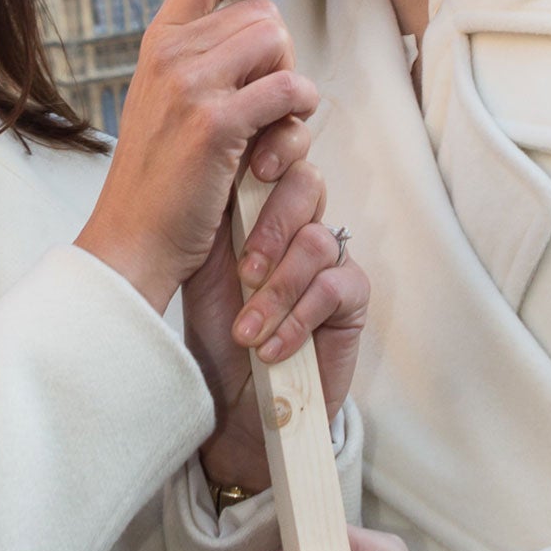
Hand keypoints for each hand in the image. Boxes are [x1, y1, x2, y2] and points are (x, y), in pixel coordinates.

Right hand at [78, 0, 317, 311]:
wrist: (133, 242)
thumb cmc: (162, 180)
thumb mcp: (168, 101)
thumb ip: (205, 59)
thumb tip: (262, 18)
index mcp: (158, 42)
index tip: (262, 1)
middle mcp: (170, 53)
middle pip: (263, 11)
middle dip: (281, 54)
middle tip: (266, 100)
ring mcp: (190, 85)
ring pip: (277, 41)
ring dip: (290, 84)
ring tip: (269, 123)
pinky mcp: (214, 123)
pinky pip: (285, 90)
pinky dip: (296, 116)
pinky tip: (272, 146)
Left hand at [185, 159, 368, 493]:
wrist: (229, 403)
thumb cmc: (213, 333)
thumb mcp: (201, 267)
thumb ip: (213, 214)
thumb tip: (212, 157)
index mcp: (256, 206)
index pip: (279, 151)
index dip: (275, 148)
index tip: (254, 170)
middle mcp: (295, 224)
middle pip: (306, 183)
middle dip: (273, 225)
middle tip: (245, 270)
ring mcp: (327, 258)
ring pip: (316, 238)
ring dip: (277, 290)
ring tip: (247, 331)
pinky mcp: (350, 298)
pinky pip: (333, 286)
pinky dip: (296, 319)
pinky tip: (272, 348)